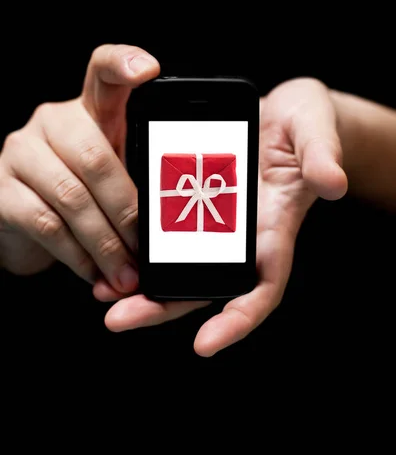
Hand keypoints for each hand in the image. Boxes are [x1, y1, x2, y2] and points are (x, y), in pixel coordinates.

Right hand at [0, 45, 159, 294]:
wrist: (22, 221)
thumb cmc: (82, 192)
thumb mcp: (112, 177)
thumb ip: (135, 186)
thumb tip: (166, 230)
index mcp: (89, 111)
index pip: (103, 72)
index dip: (125, 63)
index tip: (150, 68)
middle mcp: (52, 122)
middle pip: (95, 157)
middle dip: (126, 212)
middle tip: (146, 249)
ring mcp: (20, 152)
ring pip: (70, 197)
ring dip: (105, 244)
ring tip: (126, 274)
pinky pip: (45, 224)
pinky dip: (77, 256)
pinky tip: (94, 274)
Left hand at [104, 78, 347, 354]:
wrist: (283, 110)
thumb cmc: (306, 123)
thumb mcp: (316, 130)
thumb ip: (322, 155)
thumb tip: (333, 182)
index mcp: (274, 227)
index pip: (261, 286)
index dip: (237, 320)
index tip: (205, 345)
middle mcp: (241, 233)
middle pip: (203, 285)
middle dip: (162, 308)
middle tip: (118, 319)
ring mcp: (215, 218)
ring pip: (176, 261)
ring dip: (140, 281)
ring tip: (101, 290)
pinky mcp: (195, 198)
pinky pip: (164, 225)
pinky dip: (138, 239)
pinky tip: (107, 242)